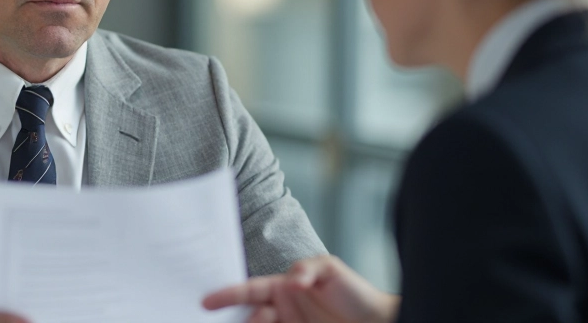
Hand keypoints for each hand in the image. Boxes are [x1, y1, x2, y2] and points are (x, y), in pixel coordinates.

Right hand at [202, 255, 399, 322]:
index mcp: (283, 289)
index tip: (207, 301)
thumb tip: (291, 281)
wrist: (380, 322)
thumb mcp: (331, 269)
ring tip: (267, 320)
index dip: (227, 295)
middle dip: (241, 317)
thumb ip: (307, 269)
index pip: (250, 291)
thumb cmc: (355, 293)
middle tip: (259, 317)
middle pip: (249, 315)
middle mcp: (281, 311)